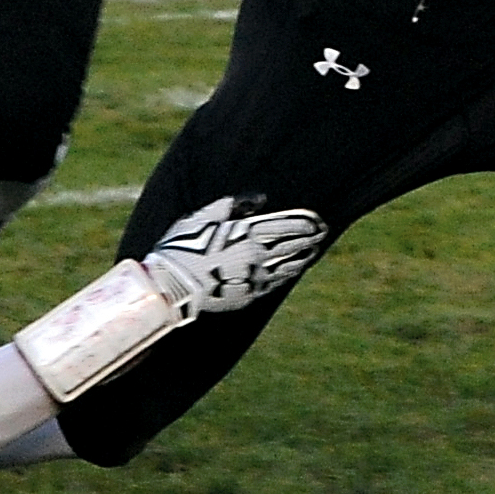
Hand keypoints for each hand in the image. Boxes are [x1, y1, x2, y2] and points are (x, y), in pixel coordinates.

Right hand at [144, 196, 325, 314]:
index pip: (287, 225)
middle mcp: (256, 254)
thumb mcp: (204, 215)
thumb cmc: (183, 245)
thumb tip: (261, 199)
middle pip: (293, 244)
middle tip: (322, 232)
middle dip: (310, 237)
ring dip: (303, 256)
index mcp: (246, 232)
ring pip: (288, 265)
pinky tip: (294, 269)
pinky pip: (276, 282)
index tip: (318, 219)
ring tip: (313, 250)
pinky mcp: (249, 294)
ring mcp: (254, 277)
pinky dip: (288, 273)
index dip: (306, 221)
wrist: (171, 285)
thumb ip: (234, 204)